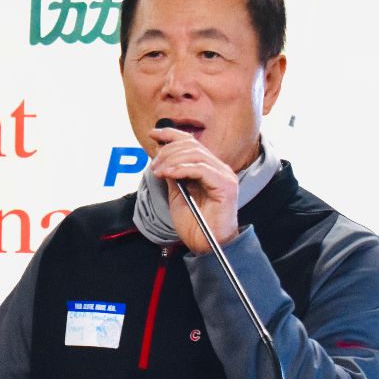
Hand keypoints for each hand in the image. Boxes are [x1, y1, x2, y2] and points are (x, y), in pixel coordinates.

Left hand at [148, 125, 239, 253]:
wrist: (205, 245)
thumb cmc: (194, 223)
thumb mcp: (177, 193)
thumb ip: (172, 174)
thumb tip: (160, 156)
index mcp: (209, 168)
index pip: (191, 142)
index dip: (171, 134)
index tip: (152, 134)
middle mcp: (219, 168)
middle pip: (192, 146)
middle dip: (167, 151)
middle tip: (153, 165)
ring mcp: (224, 176)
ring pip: (196, 155)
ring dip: (171, 160)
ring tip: (158, 172)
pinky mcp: (226, 186)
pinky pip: (201, 169)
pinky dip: (181, 169)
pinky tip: (168, 174)